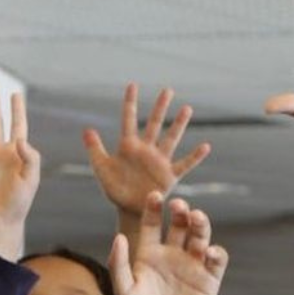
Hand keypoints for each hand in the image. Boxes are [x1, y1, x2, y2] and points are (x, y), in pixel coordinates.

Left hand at [85, 83, 210, 216]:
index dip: (130, 102)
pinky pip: (185, 164)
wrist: (130, 209)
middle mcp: (146, 149)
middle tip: (168, 90)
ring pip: (171, 138)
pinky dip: (195, 156)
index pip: (128, 119)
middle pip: (154, 123)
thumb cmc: (115, 190)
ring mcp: (159, 161)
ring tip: (187, 108)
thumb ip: (95, 149)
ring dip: (178, 124)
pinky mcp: (170, 175)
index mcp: (128, 146)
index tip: (133, 85)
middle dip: (160, 107)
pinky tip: (206, 146)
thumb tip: (88, 129)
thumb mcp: (102, 169)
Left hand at [109, 191, 227, 294]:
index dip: (153, 209)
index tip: (154, 196)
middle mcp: (173, 254)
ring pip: (200, 237)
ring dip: (201, 225)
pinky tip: (210, 252)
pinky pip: (217, 261)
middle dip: (181, 213)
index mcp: (150, 253)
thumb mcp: (123, 290)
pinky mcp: (210, 279)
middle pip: (179, 225)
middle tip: (180, 206)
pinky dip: (217, 253)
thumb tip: (119, 237)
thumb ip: (119, 264)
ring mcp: (193, 265)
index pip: (152, 224)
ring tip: (197, 217)